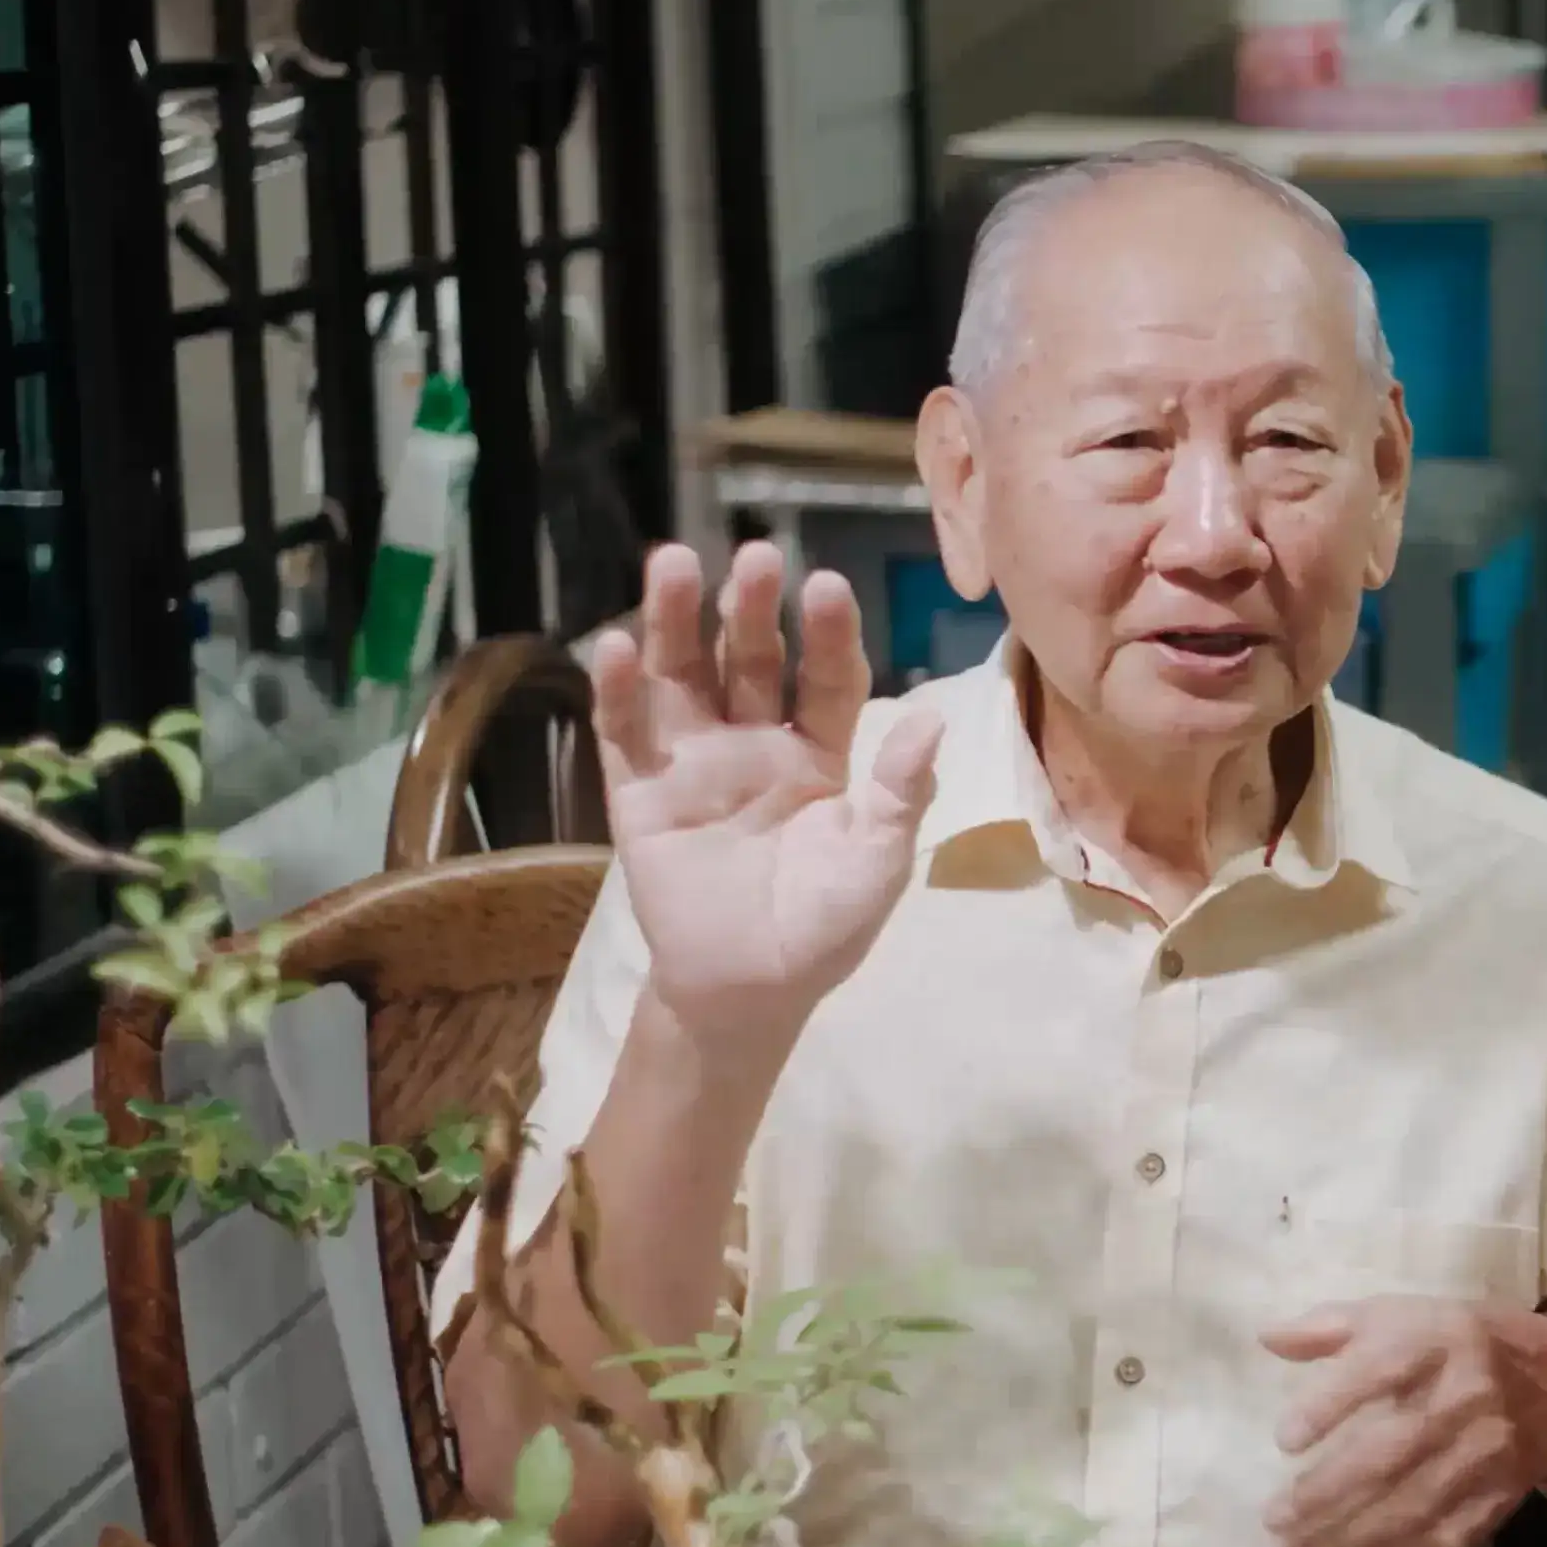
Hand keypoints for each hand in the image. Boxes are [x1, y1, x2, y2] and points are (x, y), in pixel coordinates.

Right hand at [588, 542, 941, 1028]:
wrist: (751, 991)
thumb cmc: (825, 925)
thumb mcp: (878, 861)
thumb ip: (900, 793)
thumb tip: (930, 719)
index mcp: (819, 752)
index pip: (826, 678)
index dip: (826, 635)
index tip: (827, 586)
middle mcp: (754, 741)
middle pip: (750, 660)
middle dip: (751, 608)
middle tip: (755, 555)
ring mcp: (692, 761)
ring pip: (683, 676)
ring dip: (675, 621)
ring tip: (673, 562)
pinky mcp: (637, 792)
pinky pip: (624, 733)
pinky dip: (617, 690)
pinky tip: (616, 646)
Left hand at [1260, 1298, 1546, 1546]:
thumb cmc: (1464, 1343)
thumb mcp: (1404, 1314)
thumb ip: (1333, 1326)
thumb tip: (1268, 1337)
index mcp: (1437, 1340)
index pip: (1380, 1369)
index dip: (1331, 1405)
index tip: (1283, 1441)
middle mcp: (1464, 1396)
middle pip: (1392, 1451)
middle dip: (1329, 1492)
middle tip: (1275, 1521)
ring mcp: (1486, 1452)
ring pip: (1414, 1504)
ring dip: (1351, 1538)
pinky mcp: (1501, 1496)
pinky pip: (1446, 1536)